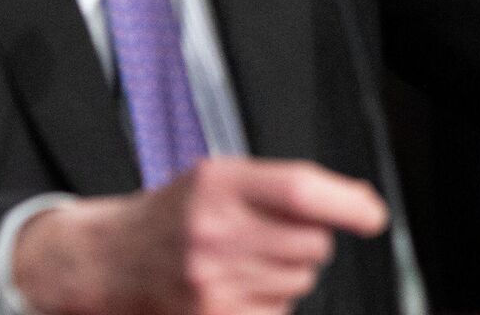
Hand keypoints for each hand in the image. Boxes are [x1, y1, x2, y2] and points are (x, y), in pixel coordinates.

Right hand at [12, 157, 387, 314]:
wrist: (108, 260)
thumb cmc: (174, 215)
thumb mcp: (220, 178)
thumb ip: (283, 185)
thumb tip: (357, 204)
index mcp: (219, 185)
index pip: (300, 191)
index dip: (348, 204)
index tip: (371, 215)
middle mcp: (213, 233)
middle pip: (312, 244)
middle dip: (309, 241)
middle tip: (274, 237)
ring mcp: (210, 282)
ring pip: (299, 282)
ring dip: (287, 274)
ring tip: (247, 262)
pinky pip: (278, 312)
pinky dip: (268, 303)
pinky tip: (237, 288)